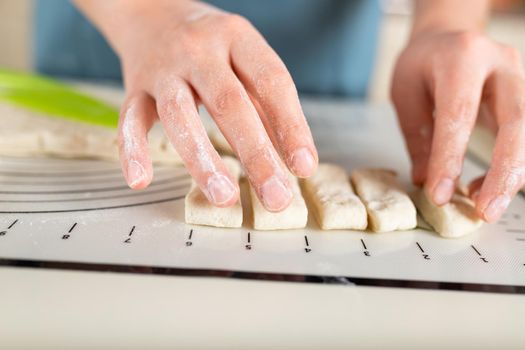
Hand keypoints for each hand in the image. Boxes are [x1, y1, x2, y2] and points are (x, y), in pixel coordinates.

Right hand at [76, 0, 317, 211]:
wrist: (152, 12)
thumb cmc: (210, 46)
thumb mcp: (244, 58)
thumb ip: (266, 104)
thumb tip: (292, 158)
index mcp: (237, 38)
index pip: (271, 82)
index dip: (291, 126)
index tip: (304, 167)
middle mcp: (200, 50)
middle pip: (230, 103)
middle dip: (256, 155)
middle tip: (276, 197)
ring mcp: (164, 68)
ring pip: (179, 115)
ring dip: (203, 160)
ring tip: (225, 197)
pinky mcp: (135, 86)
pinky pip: (130, 119)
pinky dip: (132, 150)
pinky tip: (140, 180)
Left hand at [392, 30, 524, 221]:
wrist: (448, 36)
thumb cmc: (422, 65)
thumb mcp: (406, 94)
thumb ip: (419, 137)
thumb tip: (427, 181)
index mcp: (462, 58)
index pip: (459, 114)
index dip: (450, 158)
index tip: (438, 194)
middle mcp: (501, 64)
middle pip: (515, 123)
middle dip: (502, 173)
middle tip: (484, 211)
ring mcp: (520, 78)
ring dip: (510, 175)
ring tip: (482, 206)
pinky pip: (524, 136)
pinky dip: (509, 167)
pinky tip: (485, 187)